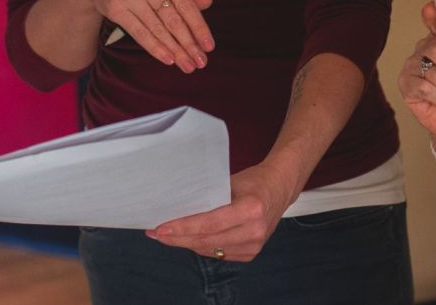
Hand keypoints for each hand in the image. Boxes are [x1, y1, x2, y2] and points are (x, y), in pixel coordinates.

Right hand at [72, 0, 214, 71]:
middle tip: (200, 62)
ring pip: (158, 29)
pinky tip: (168, 58)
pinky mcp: (116, 8)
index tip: (209, 46)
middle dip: (189, 44)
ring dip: (175, 50)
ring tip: (187, 65)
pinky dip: (155, 48)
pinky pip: (140, 33)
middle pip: (173, 20)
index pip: (186, 4)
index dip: (199, 27)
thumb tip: (209, 2)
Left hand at [146, 162, 296, 261]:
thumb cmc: (253, 181)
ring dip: (186, 243)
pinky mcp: (251, 253)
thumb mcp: (230, 182)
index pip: (208, 224)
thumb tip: (176, 208)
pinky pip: (219, 253)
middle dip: (177, 238)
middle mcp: (254, 231)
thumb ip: (209, 197)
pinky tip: (187, 239)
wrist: (279, 189)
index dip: (182, 228)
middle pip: (206, 241)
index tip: (160, 228)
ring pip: (210, 250)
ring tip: (166, 236)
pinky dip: (201, 246)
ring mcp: (254, 245)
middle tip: (156, 233)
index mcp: (250, 209)